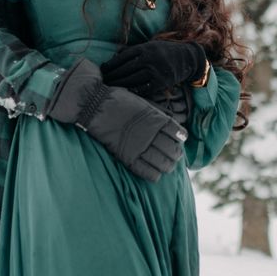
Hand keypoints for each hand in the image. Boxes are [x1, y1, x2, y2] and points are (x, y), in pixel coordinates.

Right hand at [46, 58, 184, 181]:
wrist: (96, 106)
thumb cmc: (118, 101)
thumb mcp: (144, 102)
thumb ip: (158, 112)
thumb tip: (172, 120)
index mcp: (157, 119)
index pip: (177, 133)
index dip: (181, 138)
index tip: (179, 140)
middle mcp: (151, 134)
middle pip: (173, 150)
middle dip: (176, 155)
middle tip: (175, 156)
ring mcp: (139, 146)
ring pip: (162, 163)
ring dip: (168, 166)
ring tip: (168, 166)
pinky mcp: (127, 156)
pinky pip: (146, 171)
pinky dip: (154, 175)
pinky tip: (156, 174)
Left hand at [102, 40, 207, 97]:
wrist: (187, 58)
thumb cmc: (164, 52)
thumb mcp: (150, 45)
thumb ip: (133, 50)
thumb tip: (114, 56)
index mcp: (145, 48)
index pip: (122, 57)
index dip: (111, 64)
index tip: (102, 69)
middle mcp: (149, 59)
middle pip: (125, 69)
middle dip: (112, 76)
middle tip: (103, 81)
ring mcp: (156, 71)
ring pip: (132, 79)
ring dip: (119, 84)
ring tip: (110, 87)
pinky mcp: (161, 83)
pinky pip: (144, 88)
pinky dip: (133, 91)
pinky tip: (125, 92)